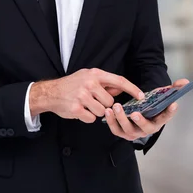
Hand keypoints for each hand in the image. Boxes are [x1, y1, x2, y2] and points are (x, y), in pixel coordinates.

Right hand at [29, 68, 144, 123]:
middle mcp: (89, 84)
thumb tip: (121, 89)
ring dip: (95, 112)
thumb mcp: (87, 77)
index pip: (119, 80)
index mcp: (94, 74)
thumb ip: (105, 83)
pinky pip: (91, 118)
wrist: (50, 92)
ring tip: (85, 105)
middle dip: (104, 105)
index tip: (142, 96)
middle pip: (110, 102)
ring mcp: (82, 96)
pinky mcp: (76, 108)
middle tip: (93, 101)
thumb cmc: (71, 85)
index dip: (132, 89)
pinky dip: (87, 117)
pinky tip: (79, 110)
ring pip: (102, 111)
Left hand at [104, 79, 189, 140]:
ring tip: (116, 106)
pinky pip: (115, 129)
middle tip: (135, 113)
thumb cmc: (148, 106)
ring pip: (128, 129)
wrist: (136, 114)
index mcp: (158, 121)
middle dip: (140, 121)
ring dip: (121, 119)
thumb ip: (171, 89)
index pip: (166, 117)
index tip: (173, 104)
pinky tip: (108, 111)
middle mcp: (147, 129)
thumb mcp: (159, 97)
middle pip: (145, 128)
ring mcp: (134, 132)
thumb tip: (185, 81)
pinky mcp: (121, 132)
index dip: (170, 112)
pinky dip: (111, 121)